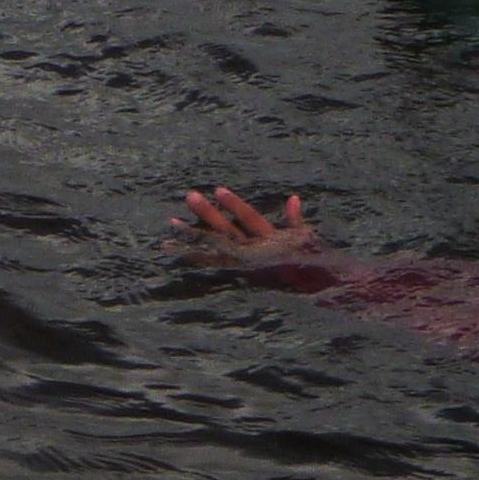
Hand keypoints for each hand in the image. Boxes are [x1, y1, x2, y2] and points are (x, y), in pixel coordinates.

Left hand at [175, 186, 323, 261]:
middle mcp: (252, 251)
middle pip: (226, 229)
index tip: (218, 190)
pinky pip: (211, 263)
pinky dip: (193, 256)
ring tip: (172, 222)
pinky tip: (176, 248)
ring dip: (192, 235)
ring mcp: (242, 263)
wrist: (306, 289)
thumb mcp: (305, 239)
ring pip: (213, 246)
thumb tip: (294, 198)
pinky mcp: (236, 272)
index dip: (234, 205)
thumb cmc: (306, 260)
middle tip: (190, 195)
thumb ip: (295, 219)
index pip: (249, 218)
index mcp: (269, 240)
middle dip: (208, 213)